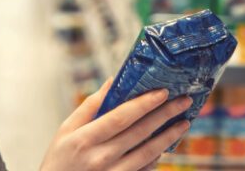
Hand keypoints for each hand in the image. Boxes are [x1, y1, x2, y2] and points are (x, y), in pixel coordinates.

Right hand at [40, 78, 191, 170]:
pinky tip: (166, 145)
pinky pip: (145, 170)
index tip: (163, 91)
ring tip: (184, 122)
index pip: (121, 117)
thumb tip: (112, 81)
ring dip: (169, 136)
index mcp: (85, 139)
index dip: (144, 104)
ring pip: (148, 153)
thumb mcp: (65, 130)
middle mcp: (100, 158)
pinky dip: (157, 157)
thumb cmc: (59, 159)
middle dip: (165, 114)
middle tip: (184, 101)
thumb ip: (90, 106)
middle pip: (140, 133)